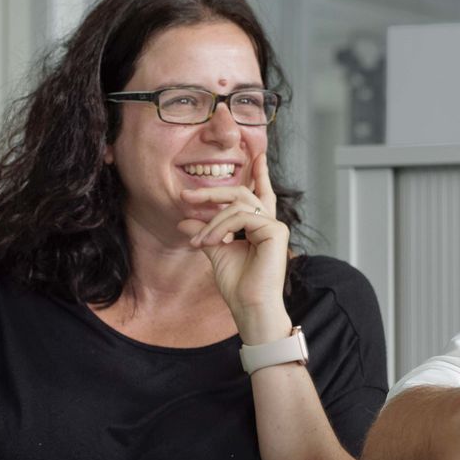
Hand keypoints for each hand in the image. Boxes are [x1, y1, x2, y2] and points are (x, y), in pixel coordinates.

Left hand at [178, 150, 290, 341]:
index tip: (258, 153)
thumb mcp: (215, 251)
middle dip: (212, 192)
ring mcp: (275, 226)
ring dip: (212, 220)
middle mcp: (270, 223)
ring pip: (238, 204)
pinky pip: (242, 217)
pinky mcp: (275, 231)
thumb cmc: (238, 284)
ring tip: (198, 241)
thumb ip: (205, 233)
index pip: (260, 193)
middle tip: (186, 195)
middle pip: (241, 194)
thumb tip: (184, 220)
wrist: (249, 306)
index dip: (260, 173)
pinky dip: (221, 227)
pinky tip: (210, 242)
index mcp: (260, 226)